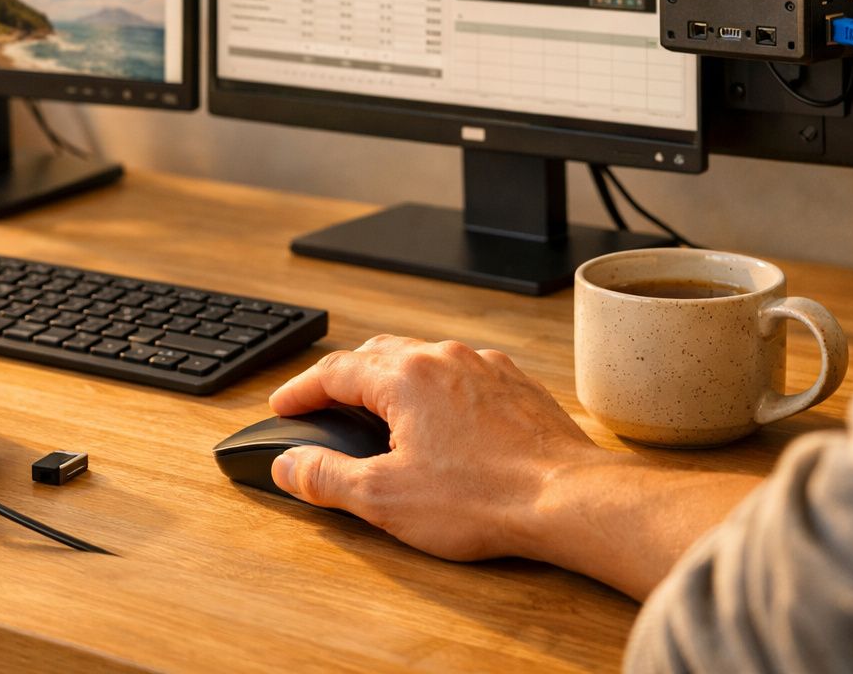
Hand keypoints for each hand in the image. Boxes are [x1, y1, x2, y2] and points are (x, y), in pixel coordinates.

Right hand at [268, 334, 763, 598]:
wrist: (568, 499)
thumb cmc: (484, 498)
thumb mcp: (385, 498)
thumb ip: (327, 478)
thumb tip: (288, 466)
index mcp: (405, 377)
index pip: (333, 371)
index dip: (301, 391)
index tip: (284, 406)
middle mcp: (443, 358)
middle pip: (376, 354)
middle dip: (343, 378)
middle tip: (323, 403)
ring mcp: (484, 366)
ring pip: (422, 358)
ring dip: (392, 378)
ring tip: (379, 407)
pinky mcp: (516, 384)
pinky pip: (461, 372)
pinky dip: (436, 387)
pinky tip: (441, 416)